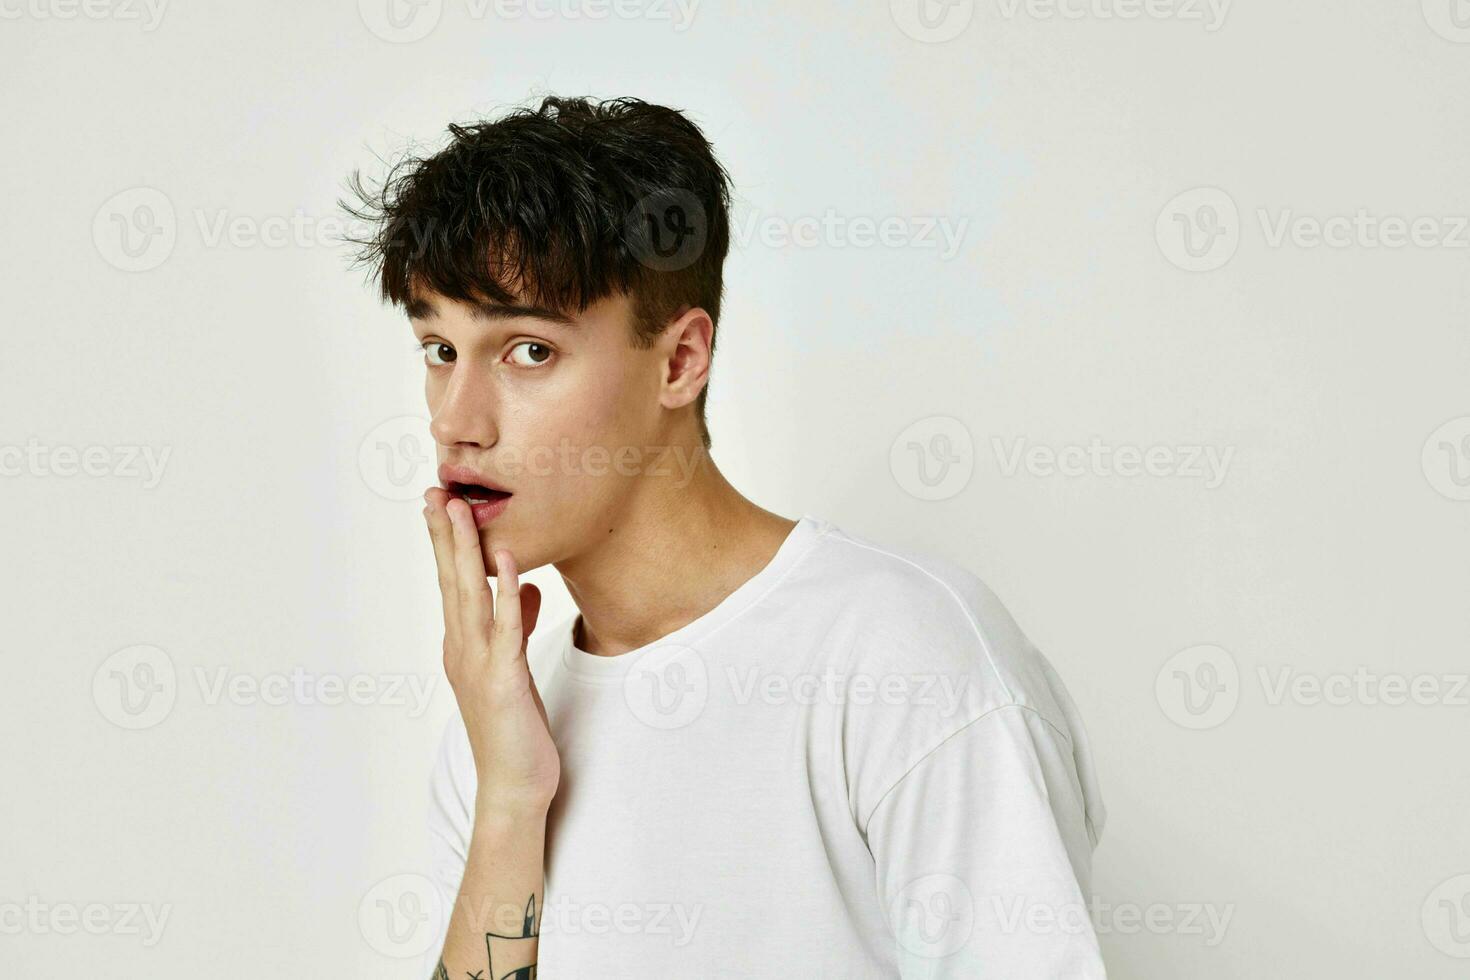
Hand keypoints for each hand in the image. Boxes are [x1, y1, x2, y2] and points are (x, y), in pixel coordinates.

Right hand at [424, 488, 557, 816]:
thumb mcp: (514, 669)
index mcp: (463, 646)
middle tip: (434, 490)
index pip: (451, 584)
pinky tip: (506, 559)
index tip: (440, 502)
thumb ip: (513, 624)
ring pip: (469, 595)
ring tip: (458, 508)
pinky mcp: (503, 681)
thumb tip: (520, 585)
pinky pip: (504, 628)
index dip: (445, 542)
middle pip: (451, 581)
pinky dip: (504, 591)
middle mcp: (462, 650)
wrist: (514, 788)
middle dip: (444, 534)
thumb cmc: (515, 731)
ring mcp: (479, 665)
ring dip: (465, 550)